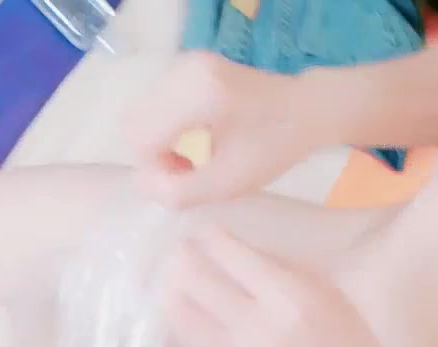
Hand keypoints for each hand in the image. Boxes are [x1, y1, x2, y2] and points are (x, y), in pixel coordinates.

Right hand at [132, 52, 325, 207]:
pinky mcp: (186, 66)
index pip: (142, 139)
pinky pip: (153, 105)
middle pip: (134, 124)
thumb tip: (141, 185)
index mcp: (199, 94)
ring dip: (156, 144)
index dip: (155, 170)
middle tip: (187, 172)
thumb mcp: (229, 183)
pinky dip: (163, 129)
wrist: (304, 108)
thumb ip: (180, 192)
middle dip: (152, 157)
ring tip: (190, 160)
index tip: (186, 180)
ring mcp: (184, 63)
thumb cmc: (272, 148)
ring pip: (139, 115)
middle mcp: (185, 70)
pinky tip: (191, 141)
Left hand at [163, 227, 407, 346]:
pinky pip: (194, 346)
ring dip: (172, 291)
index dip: (212, 239)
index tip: (203, 230)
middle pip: (201, 281)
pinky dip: (182, 324)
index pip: (235, 256)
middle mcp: (261, 326)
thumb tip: (235, 251)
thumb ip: (283, 271)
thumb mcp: (327, 294)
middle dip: (183, 259)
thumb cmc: (349, 346)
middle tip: (177, 250)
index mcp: (292, 297)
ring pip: (187, 315)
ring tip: (168, 279)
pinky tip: (177, 312)